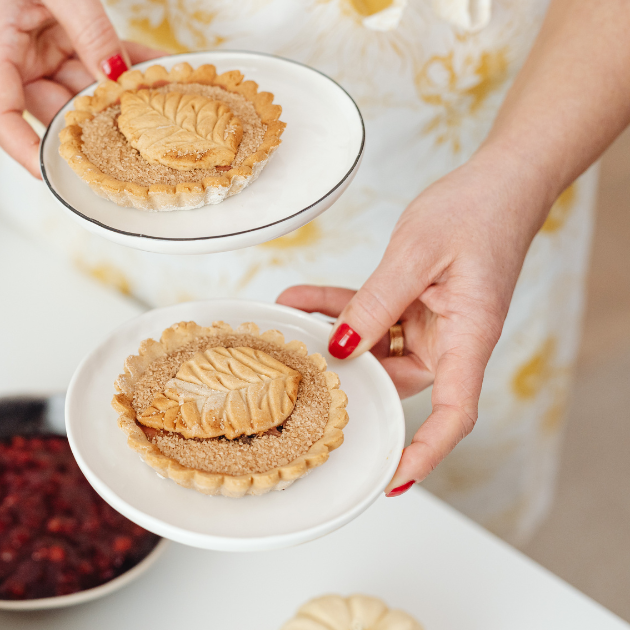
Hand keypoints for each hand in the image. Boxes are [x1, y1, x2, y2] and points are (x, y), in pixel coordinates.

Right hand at [0, 0, 163, 176]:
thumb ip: (87, 29)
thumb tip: (114, 74)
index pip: (1, 119)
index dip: (26, 153)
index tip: (56, 176)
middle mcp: (16, 53)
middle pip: (51, 108)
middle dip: (92, 121)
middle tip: (132, 133)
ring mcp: (42, 44)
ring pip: (80, 85)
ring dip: (117, 93)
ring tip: (154, 100)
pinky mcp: (66, 31)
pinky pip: (97, 56)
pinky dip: (125, 62)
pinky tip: (156, 69)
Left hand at [277, 153, 553, 495]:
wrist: (498, 180)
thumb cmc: (476, 212)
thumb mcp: (416, 254)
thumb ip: (376, 303)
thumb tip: (341, 348)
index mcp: (470, 337)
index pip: (454, 414)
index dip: (425, 452)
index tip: (392, 478)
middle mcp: (452, 340)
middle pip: (396, 382)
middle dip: (347, 378)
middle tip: (293, 373)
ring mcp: (432, 324)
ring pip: (373, 349)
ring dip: (330, 336)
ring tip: (284, 320)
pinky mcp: (413, 304)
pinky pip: (369, 317)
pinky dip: (335, 309)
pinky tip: (297, 298)